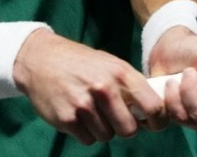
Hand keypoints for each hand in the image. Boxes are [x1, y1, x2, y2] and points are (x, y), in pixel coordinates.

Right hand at [13, 29, 168, 144]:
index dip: (157, 121)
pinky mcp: (67, 118)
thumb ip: (130, 86)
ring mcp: (84, 104)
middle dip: (123, 128)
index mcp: (120, 72)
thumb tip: (153, 113)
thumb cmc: (79, 63)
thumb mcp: (109, 64)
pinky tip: (76, 113)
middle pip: (129, 130)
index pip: (154, 107)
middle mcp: (104, 88)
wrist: (39, 58)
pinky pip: (88, 139)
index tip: (151, 123)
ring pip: (107, 136)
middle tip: (113, 117)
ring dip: (101, 129)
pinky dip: (84, 132)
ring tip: (89, 110)